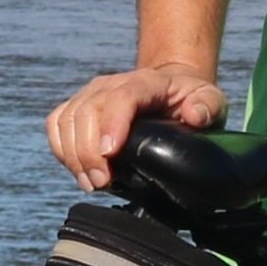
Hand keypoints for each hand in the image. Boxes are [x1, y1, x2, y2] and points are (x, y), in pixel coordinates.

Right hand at [45, 62, 226, 191]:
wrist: (169, 89)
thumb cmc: (190, 99)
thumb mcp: (211, 100)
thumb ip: (208, 106)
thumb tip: (195, 116)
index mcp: (146, 82)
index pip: (122, 98)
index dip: (111, 124)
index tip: (109, 154)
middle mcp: (111, 85)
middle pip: (87, 112)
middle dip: (88, 152)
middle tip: (102, 183)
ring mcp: (90, 95)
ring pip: (66, 120)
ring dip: (72, 155)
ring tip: (92, 183)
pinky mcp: (77, 108)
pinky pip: (56, 125)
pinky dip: (61, 150)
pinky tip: (79, 172)